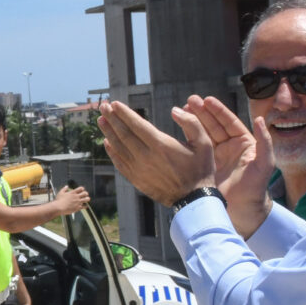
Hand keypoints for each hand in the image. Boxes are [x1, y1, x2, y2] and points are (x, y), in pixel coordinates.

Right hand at [49, 185, 88, 215]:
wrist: (59, 208)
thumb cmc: (59, 200)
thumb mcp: (60, 193)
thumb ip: (64, 189)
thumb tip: (66, 186)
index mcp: (73, 192)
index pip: (81, 188)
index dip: (82, 189)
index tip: (81, 190)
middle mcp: (76, 197)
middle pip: (85, 193)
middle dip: (86, 194)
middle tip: (84, 195)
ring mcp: (78, 202)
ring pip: (87, 199)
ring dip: (87, 199)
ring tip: (86, 200)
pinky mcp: (78, 207)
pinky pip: (84, 206)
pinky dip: (85, 206)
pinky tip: (85, 206)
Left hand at [94, 99, 215, 202]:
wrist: (194, 200)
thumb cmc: (201, 169)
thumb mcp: (204, 143)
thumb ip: (191, 122)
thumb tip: (175, 109)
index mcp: (161, 145)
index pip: (137, 124)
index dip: (124, 113)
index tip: (114, 104)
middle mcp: (146, 156)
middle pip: (124, 134)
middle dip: (112, 119)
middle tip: (103, 107)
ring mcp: (139, 169)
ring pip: (119, 148)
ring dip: (108, 133)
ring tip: (101, 120)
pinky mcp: (137, 180)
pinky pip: (119, 163)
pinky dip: (111, 152)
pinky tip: (107, 143)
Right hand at [184, 97, 271, 233]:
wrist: (243, 211)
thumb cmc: (257, 188)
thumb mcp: (265, 164)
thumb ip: (265, 142)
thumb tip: (260, 119)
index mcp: (244, 142)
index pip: (229, 122)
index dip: (218, 110)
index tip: (207, 100)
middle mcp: (230, 146)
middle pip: (214, 124)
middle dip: (202, 111)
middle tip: (190, 100)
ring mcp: (217, 155)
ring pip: (203, 133)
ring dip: (193, 121)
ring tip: (181, 109)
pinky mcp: (206, 165)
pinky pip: (196, 148)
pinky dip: (188, 137)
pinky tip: (179, 129)